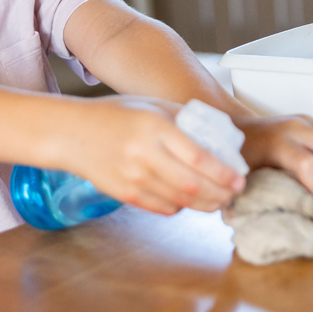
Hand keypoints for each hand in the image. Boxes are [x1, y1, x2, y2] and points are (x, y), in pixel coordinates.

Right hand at [60, 96, 245, 214]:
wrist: (72, 133)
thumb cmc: (114, 114)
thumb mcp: (150, 104)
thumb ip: (183, 117)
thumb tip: (218, 132)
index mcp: (154, 127)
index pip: (198, 156)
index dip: (223, 172)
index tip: (240, 178)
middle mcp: (144, 154)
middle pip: (193, 184)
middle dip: (221, 193)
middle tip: (235, 192)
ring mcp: (133, 177)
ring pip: (180, 201)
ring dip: (206, 205)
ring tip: (219, 200)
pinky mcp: (125, 194)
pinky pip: (162, 207)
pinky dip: (182, 207)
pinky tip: (190, 200)